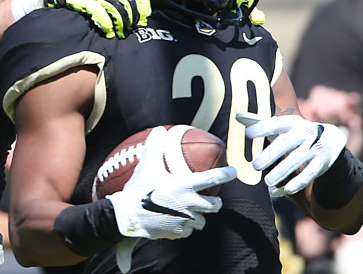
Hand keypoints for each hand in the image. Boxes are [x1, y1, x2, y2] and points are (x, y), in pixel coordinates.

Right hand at [43, 0, 150, 38]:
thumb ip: (114, 4)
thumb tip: (130, 18)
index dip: (143, 8)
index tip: (144, 20)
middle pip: (128, 4)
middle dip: (132, 19)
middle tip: (130, 30)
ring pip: (117, 8)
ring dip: (121, 23)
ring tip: (121, 33)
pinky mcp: (86, 1)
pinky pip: (100, 12)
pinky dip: (106, 23)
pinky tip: (107, 31)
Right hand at [107, 126, 235, 270]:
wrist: (128, 215)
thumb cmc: (139, 188)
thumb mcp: (147, 165)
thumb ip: (155, 146)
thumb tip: (159, 129)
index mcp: (186, 185)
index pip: (213, 178)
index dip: (226, 174)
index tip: (234, 172)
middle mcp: (190, 204)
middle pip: (214, 205)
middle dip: (215, 202)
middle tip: (211, 199)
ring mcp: (186, 221)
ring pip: (201, 221)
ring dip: (198, 216)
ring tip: (190, 213)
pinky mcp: (178, 233)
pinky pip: (187, 231)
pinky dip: (184, 227)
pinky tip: (175, 222)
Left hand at [236, 112, 346, 195]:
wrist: (330, 140)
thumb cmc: (294, 132)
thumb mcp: (281, 125)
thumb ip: (259, 122)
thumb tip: (237, 116)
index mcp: (291, 122)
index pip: (275, 123)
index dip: (262, 127)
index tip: (247, 133)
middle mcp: (304, 133)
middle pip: (286, 143)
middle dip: (270, 155)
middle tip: (255, 166)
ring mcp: (314, 148)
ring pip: (296, 160)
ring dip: (281, 172)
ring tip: (267, 181)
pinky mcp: (321, 163)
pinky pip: (308, 175)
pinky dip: (296, 184)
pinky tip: (283, 191)